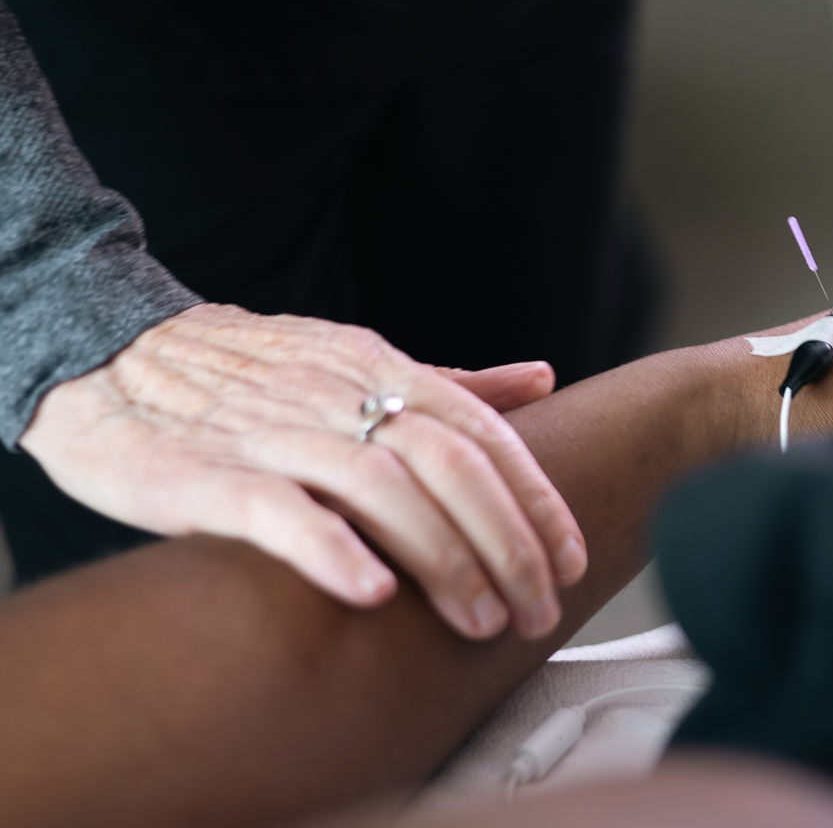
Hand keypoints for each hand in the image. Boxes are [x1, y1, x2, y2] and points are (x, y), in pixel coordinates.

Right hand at [19, 304, 586, 640]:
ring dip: (443, 559)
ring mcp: (276, 433)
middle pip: (449, 465)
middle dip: (507, 545)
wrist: (114, 359)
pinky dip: (333, 550)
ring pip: (382, 489)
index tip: (571, 562)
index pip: (482, 435)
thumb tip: (541, 380)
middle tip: (536, 611)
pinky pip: (279, 510)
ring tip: (480, 620)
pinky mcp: (208, 474)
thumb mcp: (361, 361)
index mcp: (382, 369)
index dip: (535, 500)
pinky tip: (373, 593)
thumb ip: (451, 383)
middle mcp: (340, 396)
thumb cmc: (256, 374)